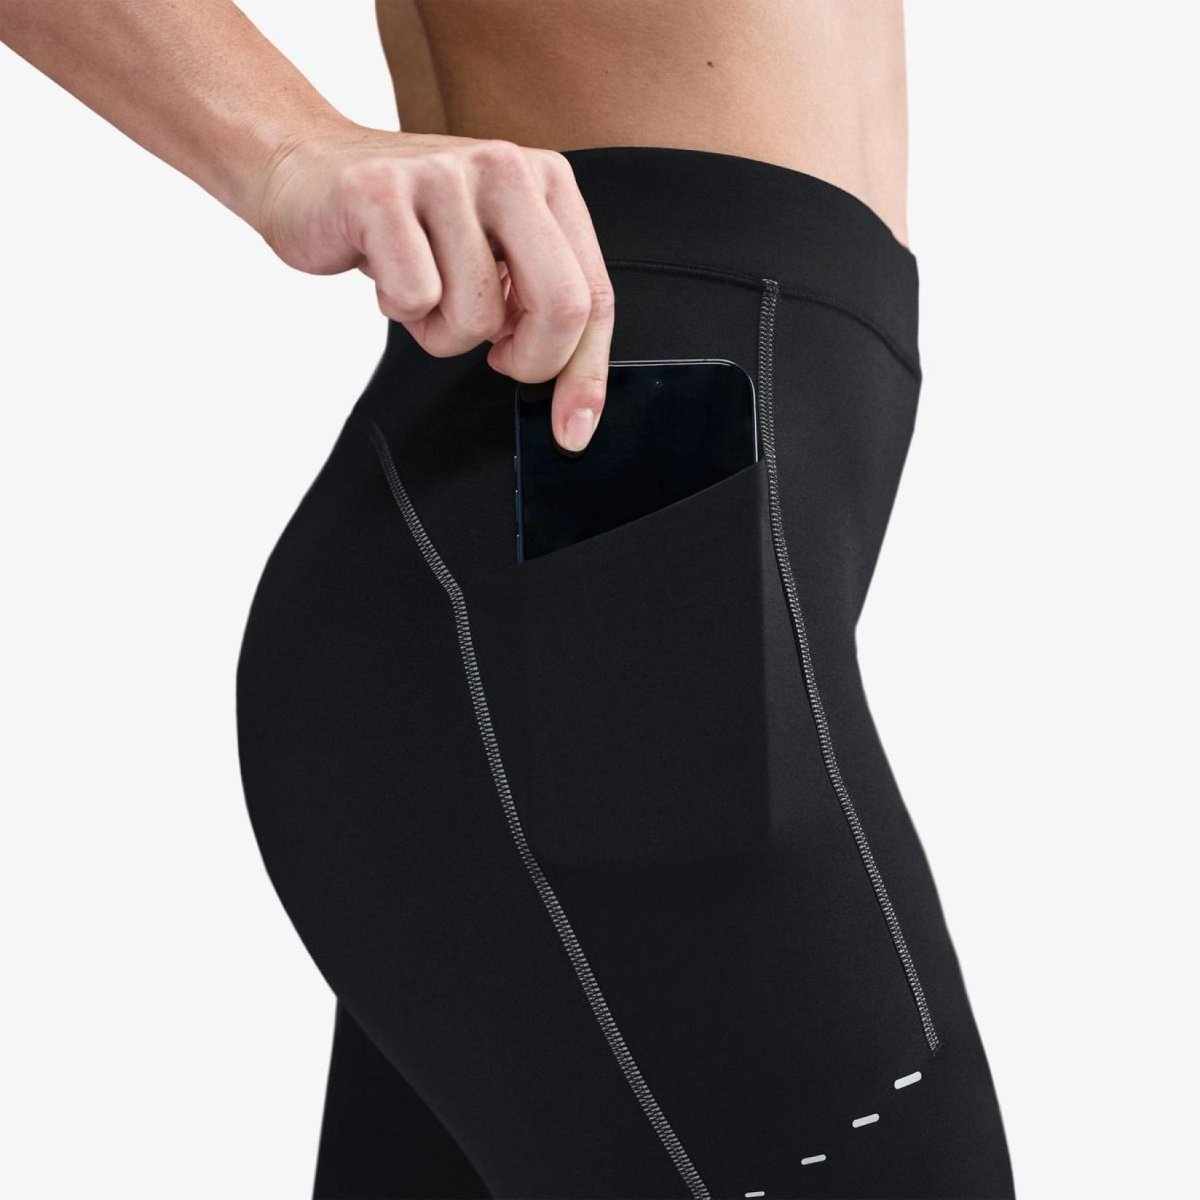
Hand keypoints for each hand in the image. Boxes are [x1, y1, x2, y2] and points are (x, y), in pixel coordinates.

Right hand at [255, 126, 612, 452]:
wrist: (305, 169)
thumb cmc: (408, 226)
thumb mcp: (492, 255)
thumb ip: (541, 307)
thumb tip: (577, 409)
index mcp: (547, 181)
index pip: (594, 295)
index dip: (586, 374)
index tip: (573, 430)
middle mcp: (506, 168)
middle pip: (561, 305)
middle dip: (530, 361)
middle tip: (496, 359)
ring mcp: (443, 175)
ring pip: (479, 316)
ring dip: (443, 332)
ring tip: (421, 292)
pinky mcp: (381, 193)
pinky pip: (416, 299)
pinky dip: (399, 310)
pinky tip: (385, 275)